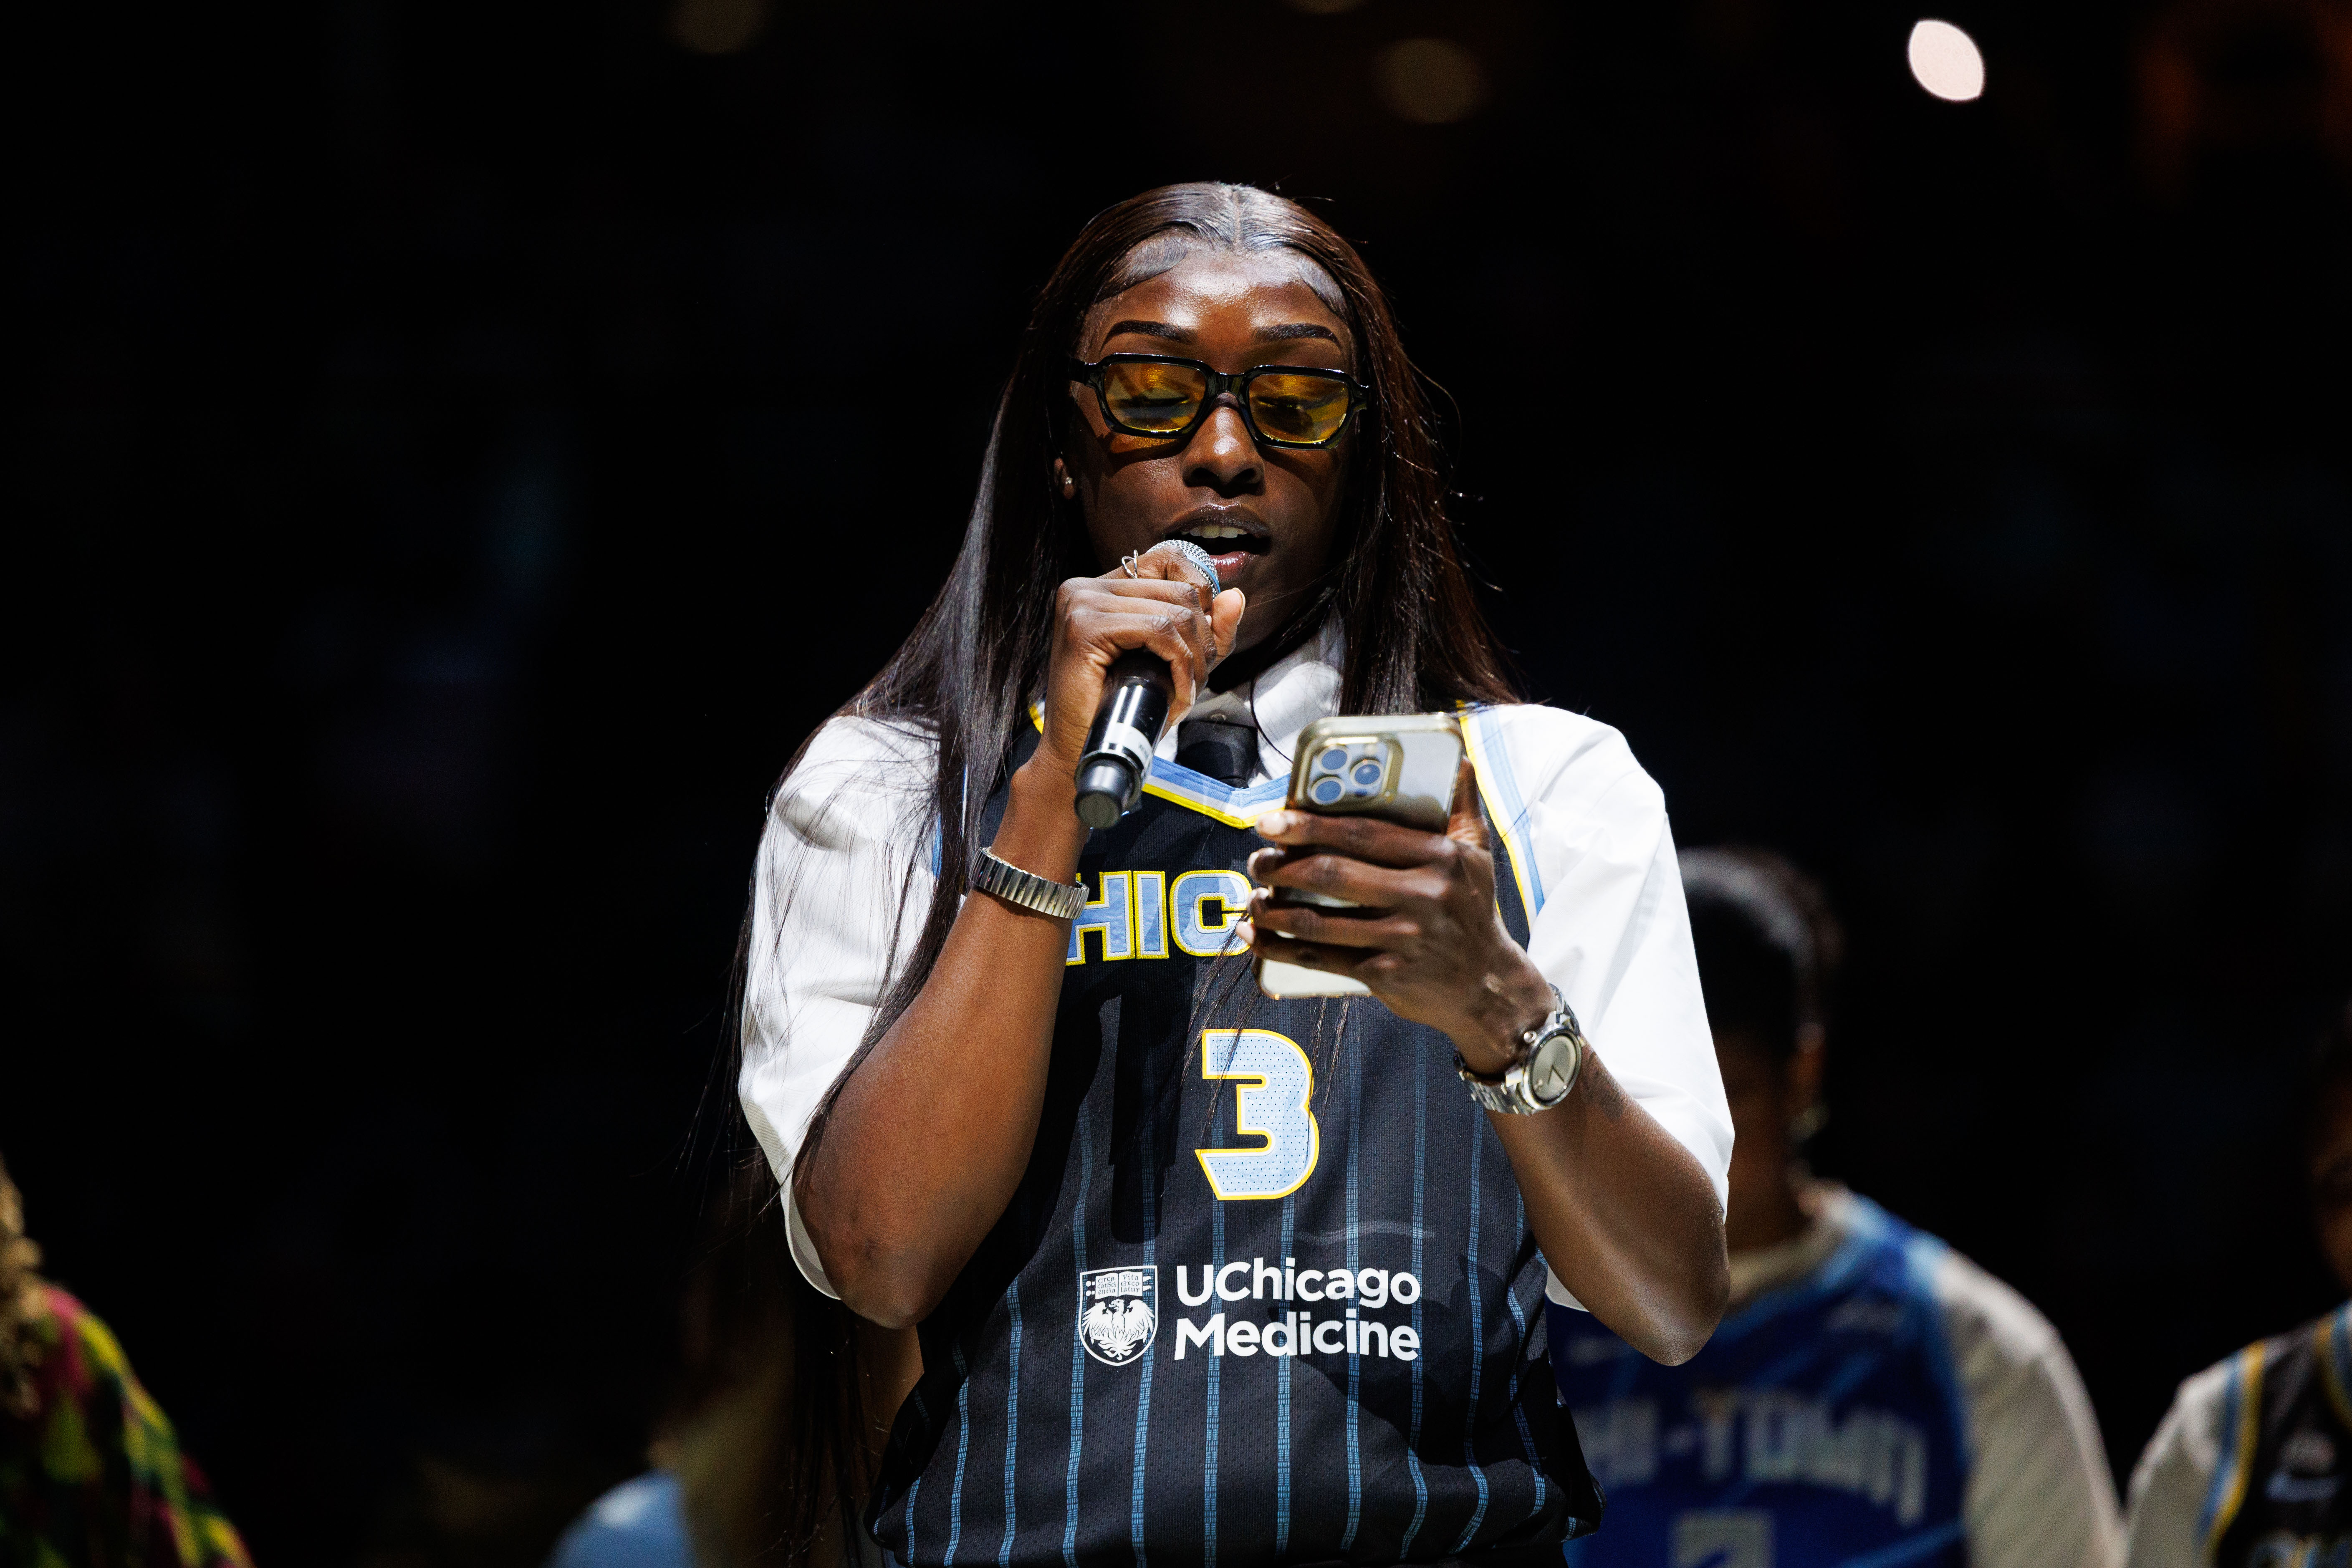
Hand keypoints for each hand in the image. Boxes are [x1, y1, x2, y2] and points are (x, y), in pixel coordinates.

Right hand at [1029, 551, 1246, 782]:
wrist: (1081, 752)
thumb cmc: (1124, 710)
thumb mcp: (1176, 664)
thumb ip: (1208, 630)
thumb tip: (1235, 596)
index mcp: (1103, 588)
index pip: (1170, 560)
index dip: (1201, 595)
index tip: (1201, 640)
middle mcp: (1087, 586)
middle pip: (1180, 590)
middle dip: (1203, 640)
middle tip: (1193, 680)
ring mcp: (1082, 602)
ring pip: (1174, 612)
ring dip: (1194, 659)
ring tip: (1184, 691)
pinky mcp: (1084, 627)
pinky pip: (1158, 631)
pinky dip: (1179, 666)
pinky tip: (1176, 694)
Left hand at [1242, 760, 1554, 1075]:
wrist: (1487, 987)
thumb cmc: (1472, 912)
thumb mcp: (1478, 855)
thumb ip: (1461, 805)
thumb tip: (1458, 757)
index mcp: (1439, 856)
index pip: (1361, 833)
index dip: (1308, 825)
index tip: (1271, 820)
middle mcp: (1422, 896)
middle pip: (1333, 874)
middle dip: (1282, 866)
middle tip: (1258, 859)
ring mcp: (1402, 938)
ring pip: (1320, 921)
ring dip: (1273, 910)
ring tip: (1253, 898)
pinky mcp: (1385, 976)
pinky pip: (1320, 959)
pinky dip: (1279, 948)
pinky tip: (1255, 937)